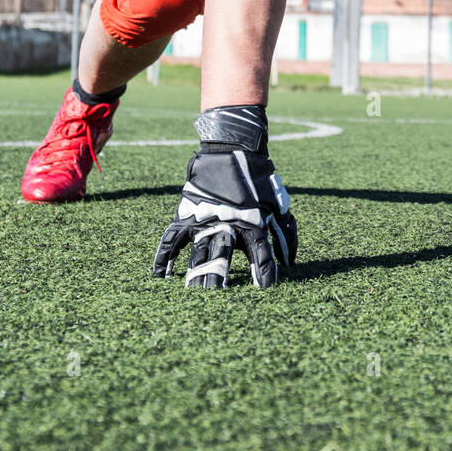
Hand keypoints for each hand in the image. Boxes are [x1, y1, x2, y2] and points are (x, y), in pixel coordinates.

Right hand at [153, 108, 296, 288]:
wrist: (232, 147)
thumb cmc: (259, 178)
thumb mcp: (277, 204)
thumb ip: (285, 234)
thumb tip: (290, 263)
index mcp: (252, 222)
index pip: (260, 255)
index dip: (262, 274)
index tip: (263, 292)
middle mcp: (228, 224)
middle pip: (222, 259)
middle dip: (219, 281)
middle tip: (215, 303)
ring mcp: (205, 219)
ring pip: (198, 253)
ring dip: (194, 275)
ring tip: (191, 297)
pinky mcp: (187, 213)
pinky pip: (172, 238)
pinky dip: (164, 256)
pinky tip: (160, 276)